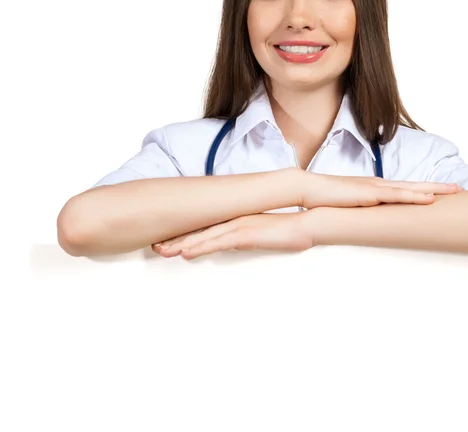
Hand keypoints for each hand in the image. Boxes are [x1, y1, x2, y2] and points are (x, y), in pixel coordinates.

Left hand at [152, 211, 312, 259]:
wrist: (307, 224)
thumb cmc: (288, 231)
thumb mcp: (262, 234)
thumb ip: (246, 236)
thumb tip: (234, 242)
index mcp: (236, 219)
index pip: (206, 227)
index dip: (185, 234)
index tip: (167, 240)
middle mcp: (234, 219)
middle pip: (199, 229)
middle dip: (175, 238)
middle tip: (155, 245)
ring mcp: (239, 225)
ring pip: (203, 235)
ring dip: (181, 244)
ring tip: (161, 250)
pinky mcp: (246, 233)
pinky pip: (218, 241)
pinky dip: (200, 246)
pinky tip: (185, 253)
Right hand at [300, 171, 463, 209]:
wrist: (311, 189)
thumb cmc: (328, 198)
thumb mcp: (350, 206)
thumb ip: (363, 211)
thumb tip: (371, 221)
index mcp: (376, 188)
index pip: (406, 188)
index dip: (425, 189)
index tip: (443, 192)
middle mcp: (380, 185)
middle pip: (415, 185)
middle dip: (438, 186)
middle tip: (459, 189)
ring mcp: (376, 188)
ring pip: (411, 188)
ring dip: (434, 189)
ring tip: (453, 190)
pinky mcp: (371, 194)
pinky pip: (398, 195)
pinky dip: (415, 196)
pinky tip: (429, 198)